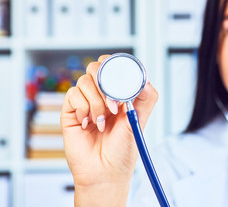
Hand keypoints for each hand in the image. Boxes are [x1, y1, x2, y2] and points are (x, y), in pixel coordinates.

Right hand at [61, 55, 157, 205]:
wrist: (104, 173)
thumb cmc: (122, 150)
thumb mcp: (138, 122)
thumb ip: (145, 100)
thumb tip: (146, 80)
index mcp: (117, 95)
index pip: (112, 67)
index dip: (114, 65)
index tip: (120, 78)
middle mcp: (100, 95)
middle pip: (95, 68)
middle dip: (105, 83)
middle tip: (114, 106)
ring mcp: (85, 102)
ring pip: (84, 81)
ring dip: (96, 101)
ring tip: (102, 121)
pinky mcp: (71, 111)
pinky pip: (72, 95)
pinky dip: (83, 108)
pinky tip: (88, 124)